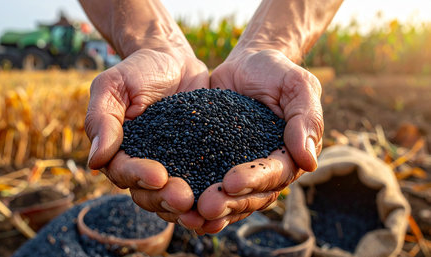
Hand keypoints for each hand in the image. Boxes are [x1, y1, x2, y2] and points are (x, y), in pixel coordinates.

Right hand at [85, 47, 208, 226]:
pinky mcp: (197, 160)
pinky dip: (208, 195)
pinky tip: (224, 202)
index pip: (123, 173)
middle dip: (165, 198)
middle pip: (149, 194)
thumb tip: (95, 161)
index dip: (139, 178)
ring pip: (173, 197)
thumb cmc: (138, 69)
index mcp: (119, 151)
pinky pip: (201, 183)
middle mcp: (144, 164)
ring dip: (187, 206)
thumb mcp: (113, 86)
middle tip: (184, 199)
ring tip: (204, 207)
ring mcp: (173, 164)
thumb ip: (102, 119)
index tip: (158, 176)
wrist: (173, 59)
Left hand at [194, 48, 323, 233]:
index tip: (231, 181)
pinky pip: (210, 187)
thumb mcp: (297, 86)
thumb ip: (306, 119)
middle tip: (207, 206)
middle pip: (253, 195)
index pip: (276, 174)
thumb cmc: (276, 72)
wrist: (247, 64)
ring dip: (215, 211)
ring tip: (192, 217)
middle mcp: (267, 169)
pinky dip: (198, 202)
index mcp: (289, 154)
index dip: (255, 180)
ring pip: (233, 200)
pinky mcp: (216, 163)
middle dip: (231, 203)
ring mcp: (241, 168)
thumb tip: (310, 162)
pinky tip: (182, 212)